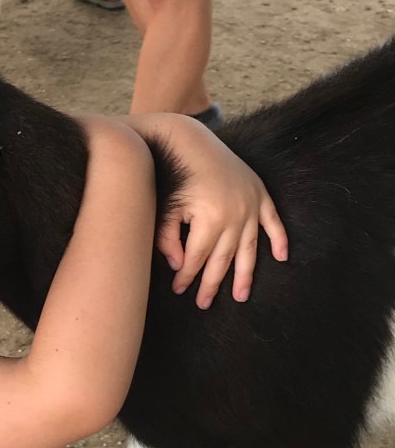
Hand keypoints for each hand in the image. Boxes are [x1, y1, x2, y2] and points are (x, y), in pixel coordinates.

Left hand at [122, 114, 287, 308]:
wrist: (193, 143)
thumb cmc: (176, 178)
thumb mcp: (166, 209)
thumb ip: (168, 239)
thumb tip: (179, 265)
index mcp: (210, 219)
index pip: (198, 258)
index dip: (188, 277)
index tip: (179, 290)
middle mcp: (236, 215)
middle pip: (223, 259)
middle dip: (213, 284)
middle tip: (205, 303)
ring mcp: (251, 205)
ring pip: (249, 248)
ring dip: (246, 274)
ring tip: (242, 296)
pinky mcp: (260, 195)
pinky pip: (273, 222)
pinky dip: (279, 239)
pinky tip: (281, 258)